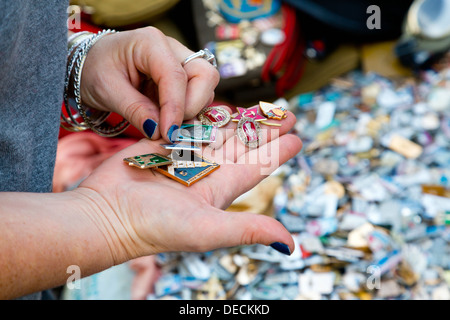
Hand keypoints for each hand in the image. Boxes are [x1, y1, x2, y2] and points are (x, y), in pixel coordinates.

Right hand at [75, 107, 301, 263]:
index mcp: (220, 189)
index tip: (298, 138)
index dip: (278, 152)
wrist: (107, 215)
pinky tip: (219, 103)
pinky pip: (188, 122)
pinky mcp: (162, 143)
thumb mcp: (207, 229)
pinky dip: (204, 112)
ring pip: (218, 131)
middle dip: (265, 130)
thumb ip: (248, 230)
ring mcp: (183, 156)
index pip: (257, 167)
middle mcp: (205, 172)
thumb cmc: (154, 227)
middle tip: (287, 114)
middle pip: (243, 145)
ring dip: (239, 119)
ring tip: (259, 107)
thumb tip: (290, 245)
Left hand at [80, 27, 219, 141]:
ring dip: (191, 111)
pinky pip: (197, 96)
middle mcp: (172, 48)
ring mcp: (181, 62)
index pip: (175, 75)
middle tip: (169, 127)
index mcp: (150, 42)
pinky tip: (167, 120)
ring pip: (204, 88)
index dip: (175, 107)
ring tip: (164, 124)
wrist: (90, 65)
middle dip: (192, 106)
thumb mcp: (107, 91)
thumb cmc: (95, 70)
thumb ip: (135, 110)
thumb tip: (159, 132)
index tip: (168, 134)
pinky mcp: (183, 78)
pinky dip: (187, 112)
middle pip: (204, 76)